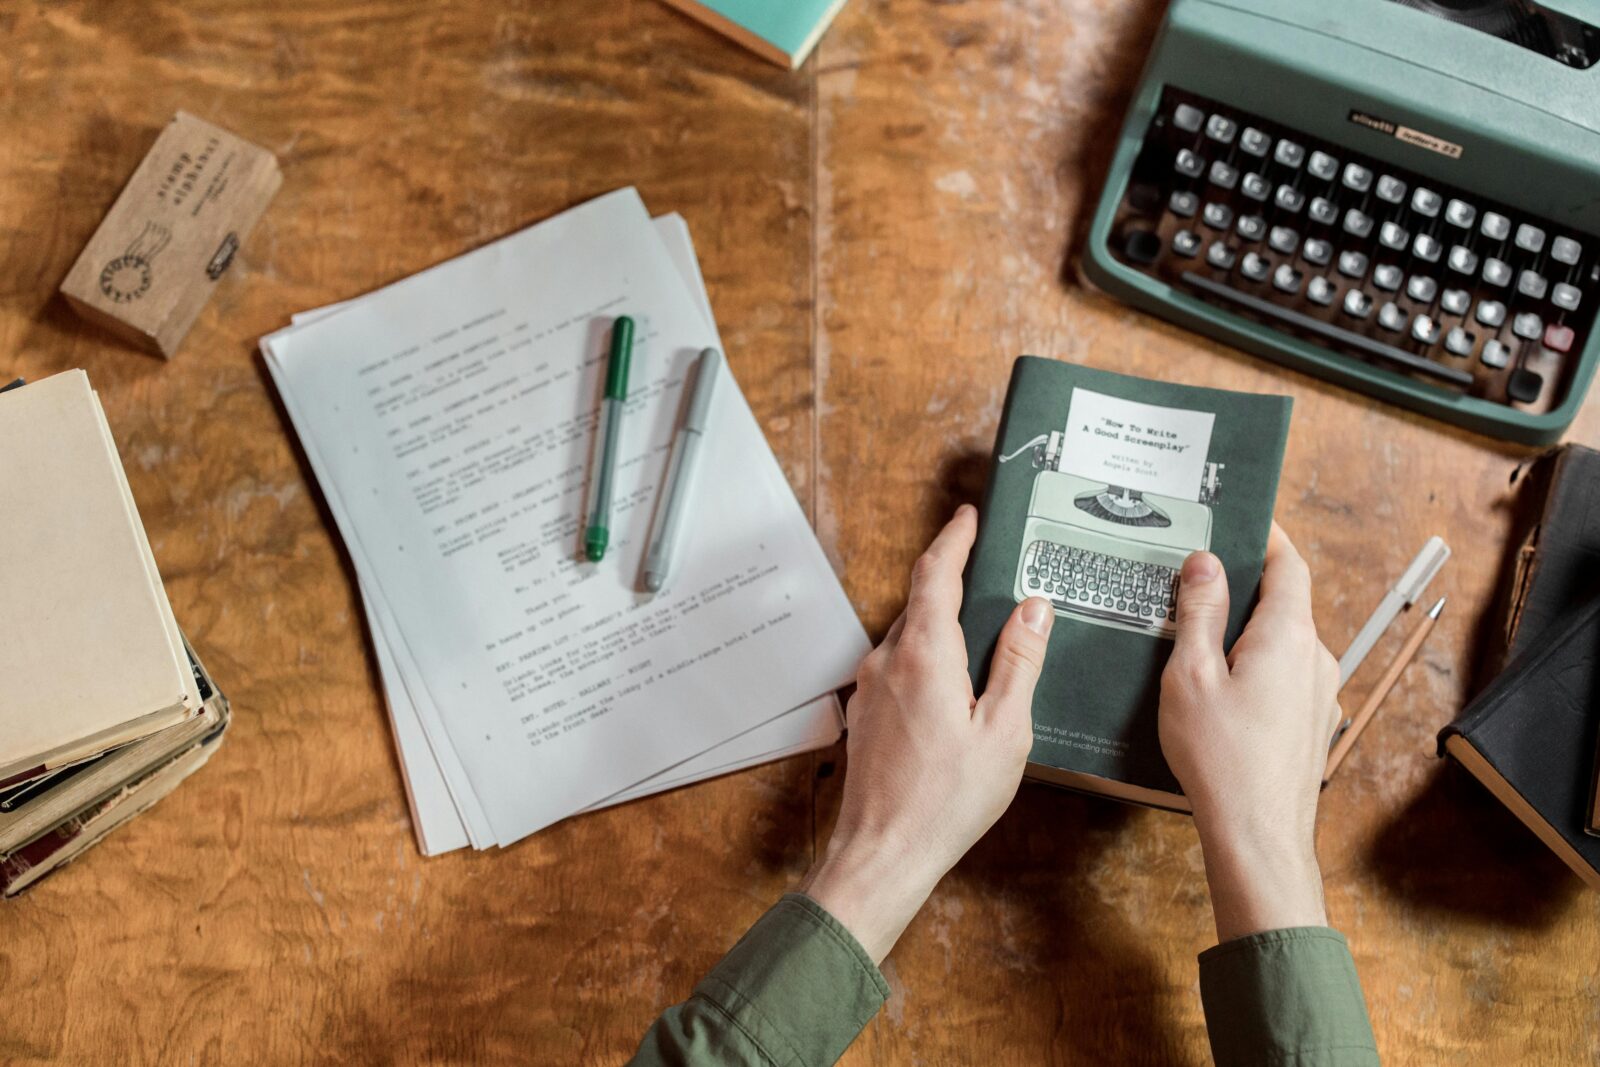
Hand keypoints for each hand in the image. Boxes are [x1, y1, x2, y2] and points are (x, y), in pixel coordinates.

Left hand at [799, 504, 1053, 962]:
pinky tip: (950, 683)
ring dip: (939, 623)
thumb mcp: (1004, 730)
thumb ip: (1018, 662)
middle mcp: (887, 661)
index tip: (968, 518)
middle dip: (951, 579)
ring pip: (907, 635)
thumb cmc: (947, 800)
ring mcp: (870, 687)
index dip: (953, 539)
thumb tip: (1033, 608)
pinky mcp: (865, 712)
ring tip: (979, 630)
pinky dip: (925, 656)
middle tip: (986, 568)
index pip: (935, 574)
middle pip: (919, 601)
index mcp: (924, 656)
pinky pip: (897, 665)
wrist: (883, 851)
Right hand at [1158, 523, 1340, 941]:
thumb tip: (1206, 564)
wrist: (1259, 835)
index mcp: (1288, 635)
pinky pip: (1285, 678)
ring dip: (1247, 634)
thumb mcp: (1191, 674)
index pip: (1289, 565)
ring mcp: (1320, 694)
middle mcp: (1315, 657)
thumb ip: (1199, 613)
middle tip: (1198, 581)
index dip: (1267, 538)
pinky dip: (1255, 668)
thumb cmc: (1221, 757)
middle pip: (1285, 603)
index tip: (1243, 521)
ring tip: (1197, 642)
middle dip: (1245, 588)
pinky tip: (1218, 691)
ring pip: (1283, 644)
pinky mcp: (1312, 724)